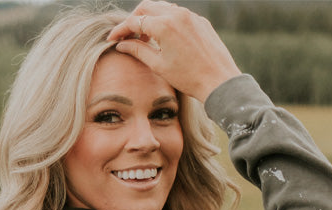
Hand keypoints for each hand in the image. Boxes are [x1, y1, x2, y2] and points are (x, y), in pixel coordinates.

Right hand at [107, 0, 239, 103]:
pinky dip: (167, 21)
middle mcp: (177, 14)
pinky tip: (166, 38)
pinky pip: (179, 14)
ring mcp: (190, 15)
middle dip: (134, 19)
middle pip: (147, 7)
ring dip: (151, 18)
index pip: (135, 22)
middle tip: (128, 36)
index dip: (121, 30)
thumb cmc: (188, 78)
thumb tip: (121, 45)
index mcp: (164, 25)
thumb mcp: (159, 66)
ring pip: (163, 7)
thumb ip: (138, 51)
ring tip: (146, 38)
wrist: (219, 81)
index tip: (113, 39)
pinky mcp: (200, 21)